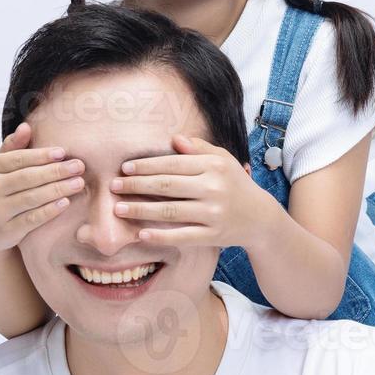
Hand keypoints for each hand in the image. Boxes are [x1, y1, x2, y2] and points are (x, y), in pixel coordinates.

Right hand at [0, 121, 84, 253]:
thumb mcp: (0, 168)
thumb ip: (13, 147)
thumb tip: (26, 126)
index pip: (18, 158)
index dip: (42, 155)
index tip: (63, 152)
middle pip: (27, 177)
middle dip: (56, 171)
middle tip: (79, 167)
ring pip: (32, 198)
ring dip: (58, 189)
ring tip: (79, 183)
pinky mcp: (6, 230)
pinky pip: (32, 219)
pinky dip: (50, 210)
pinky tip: (66, 202)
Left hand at [109, 133, 272, 247]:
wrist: (260, 218)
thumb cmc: (235, 184)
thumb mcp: (223, 160)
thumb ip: (199, 149)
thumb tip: (174, 139)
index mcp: (214, 166)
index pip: (173, 164)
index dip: (146, 166)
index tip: (125, 168)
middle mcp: (214, 188)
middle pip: (167, 186)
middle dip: (136, 185)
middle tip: (114, 186)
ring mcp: (213, 214)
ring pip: (170, 211)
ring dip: (140, 210)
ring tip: (118, 208)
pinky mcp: (213, 236)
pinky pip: (182, 236)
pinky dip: (160, 236)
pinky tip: (141, 233)